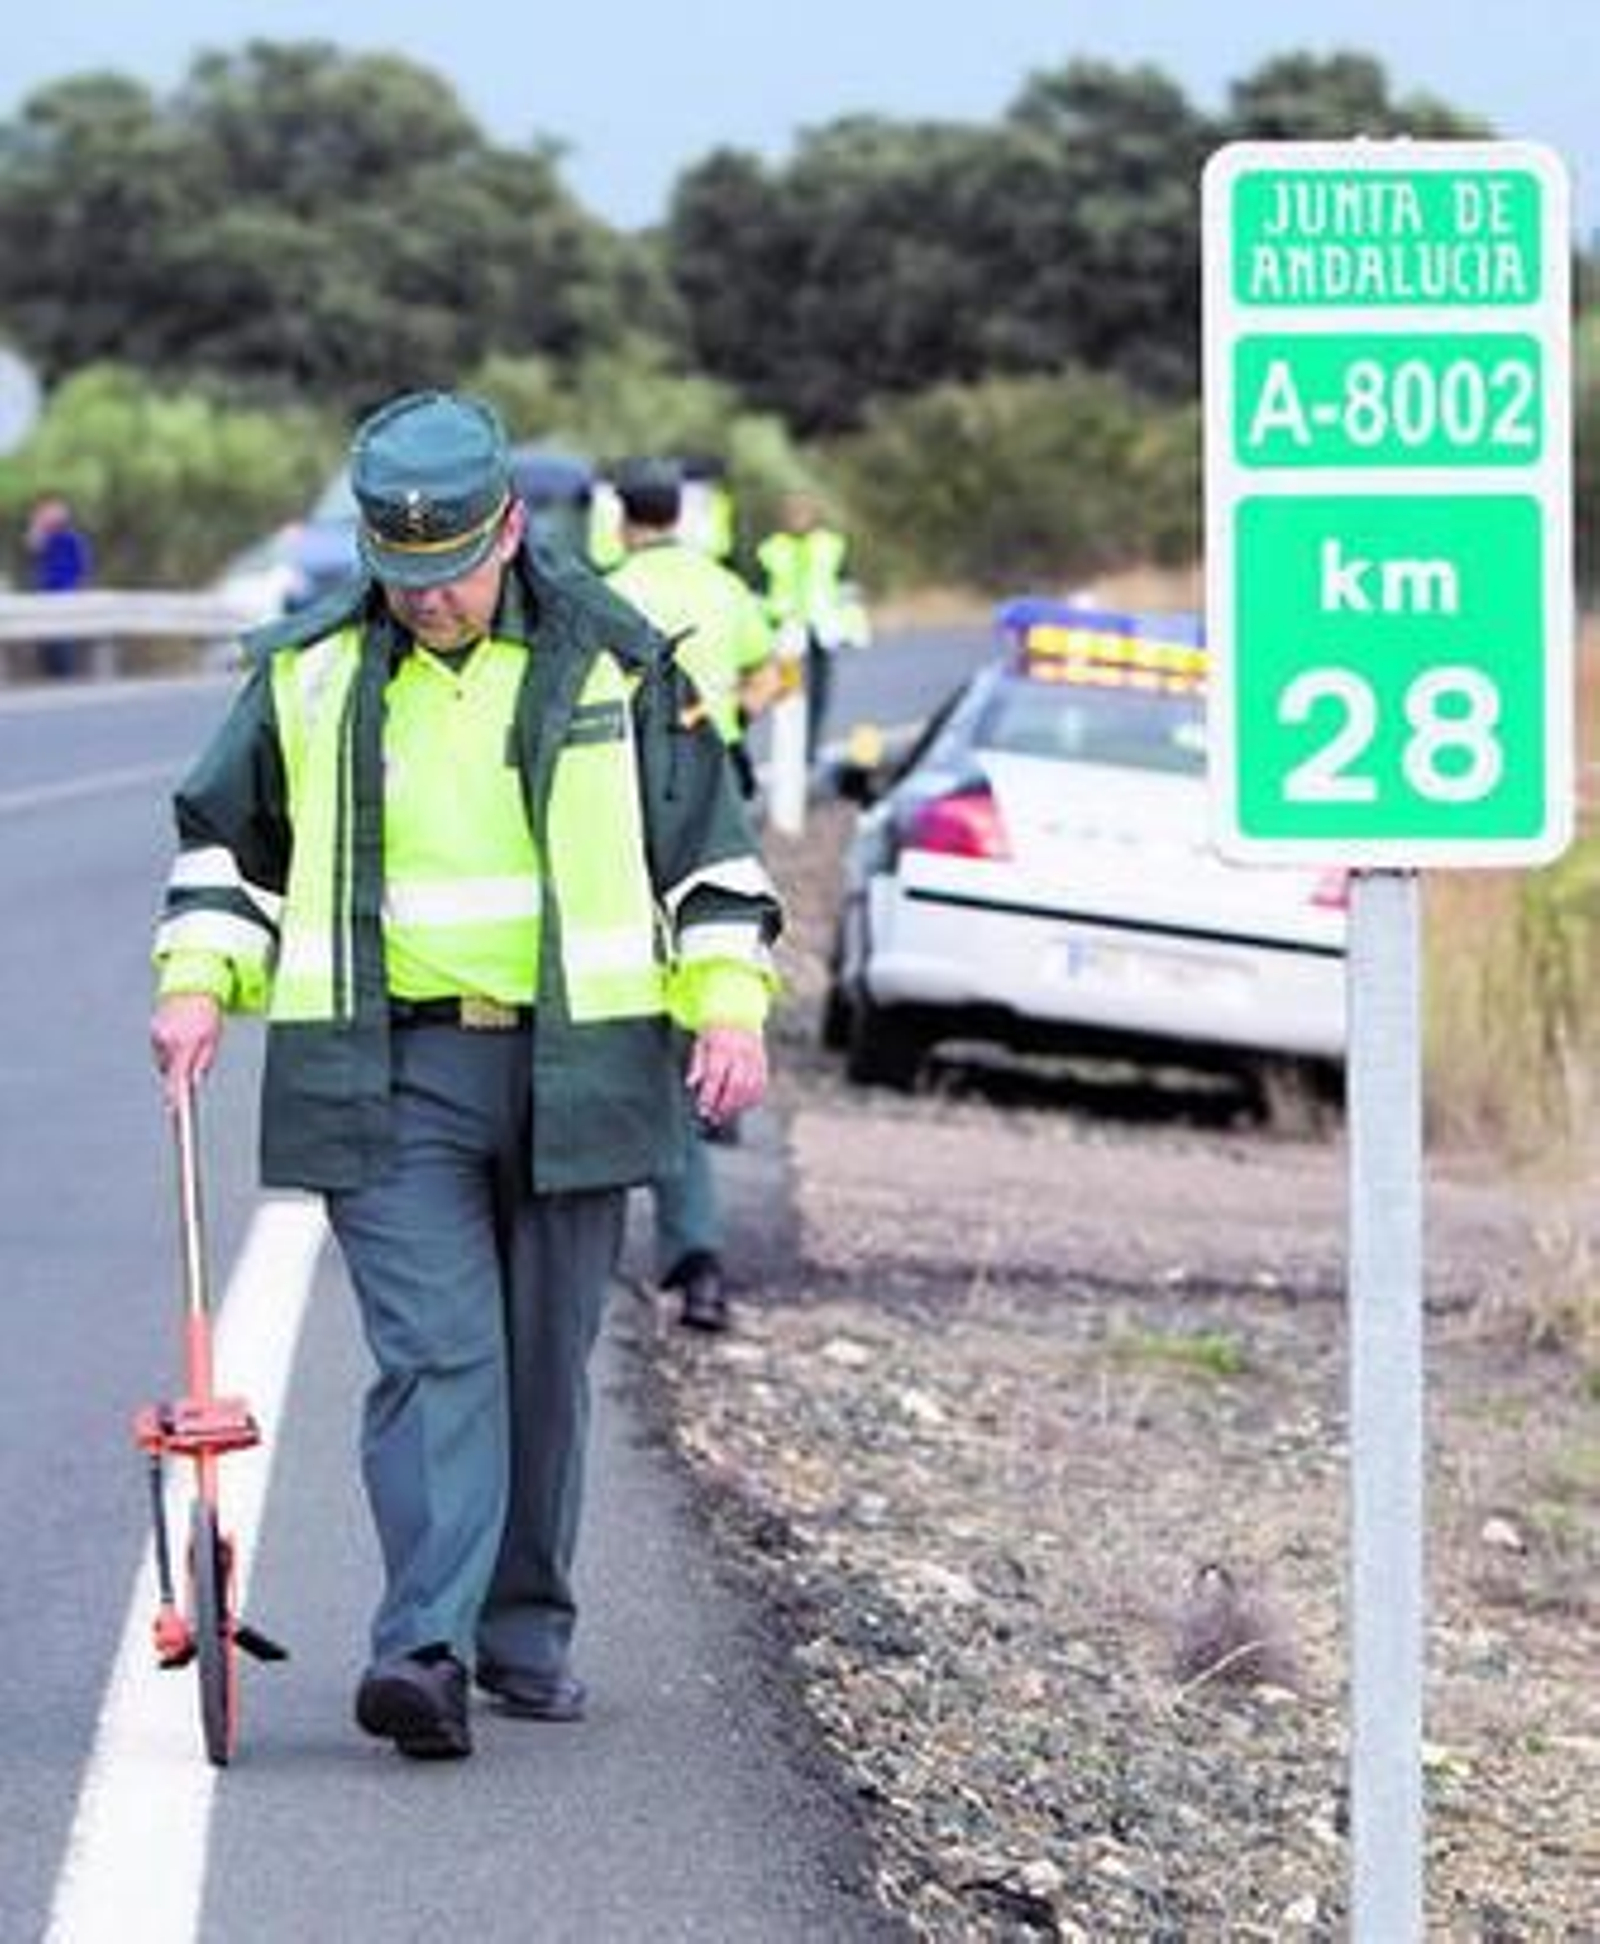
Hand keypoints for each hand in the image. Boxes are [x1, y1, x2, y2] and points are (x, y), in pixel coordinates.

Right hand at [150, 993, 223, 1110]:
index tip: (173, 1109)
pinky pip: (160, 1047)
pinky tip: (180, 1035)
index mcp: (184, 1044)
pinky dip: (169, 1047)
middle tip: (192, 1059)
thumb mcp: (213, 1038)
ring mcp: (158, 1034)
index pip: (177, 1078)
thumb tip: (194, 1082)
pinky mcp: (153, 1029)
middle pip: (170, 1071)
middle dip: (180, 1072)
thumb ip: (203, 1062)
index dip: (174, 1096)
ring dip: (175, 1058)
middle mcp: (168, 1041)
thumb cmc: (206, 1012)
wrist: (192, 985)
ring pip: (164, 1060)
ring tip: (188, 1041)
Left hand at [687, 1024, 766, 1124]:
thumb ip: (697, 1063)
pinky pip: (761, 1083)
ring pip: (750, 1087)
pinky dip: (753, 1098)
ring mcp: (753, 1057)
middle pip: (735, 1085)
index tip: (703, 1109)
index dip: (709, 1096)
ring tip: (727, 1114)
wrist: (739, 1012)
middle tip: (715, 1117)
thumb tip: (691, 1084)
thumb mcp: (701, 1042)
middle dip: (724, 1104)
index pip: (715, 1077)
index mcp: (721, 1047)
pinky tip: (743, 1105)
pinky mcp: (762, 1061)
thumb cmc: (715, 1030)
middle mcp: (739, 1052)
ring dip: (738, 1104)